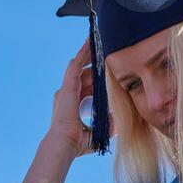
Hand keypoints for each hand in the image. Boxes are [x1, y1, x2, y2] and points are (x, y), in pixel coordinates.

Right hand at [46, 38, 103, 157]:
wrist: (64, 144)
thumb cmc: (77, 143)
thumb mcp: (97, 132)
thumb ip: (107, 126)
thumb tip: (117, 123)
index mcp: (73, 104)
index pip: (86, 85)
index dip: (95, 76)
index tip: (104, 67)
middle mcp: (67, 94)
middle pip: (84, 73)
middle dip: (94, 61)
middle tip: (103, 47)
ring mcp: (66, 89)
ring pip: (78, 65)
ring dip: (87, 52)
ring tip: (95, 38)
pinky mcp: (67, 86)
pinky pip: (76, 65)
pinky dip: (83, 53)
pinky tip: (90, 42)